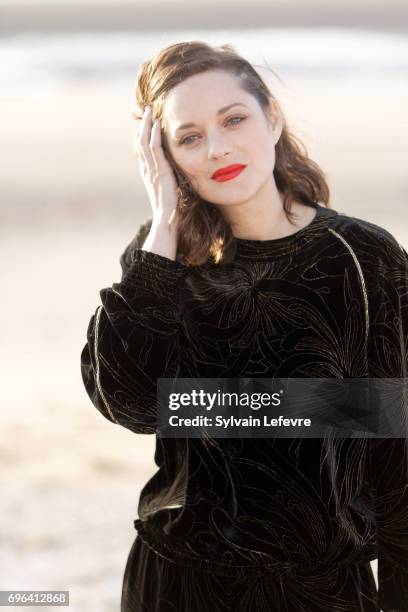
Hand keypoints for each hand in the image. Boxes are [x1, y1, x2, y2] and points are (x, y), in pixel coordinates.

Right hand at [132, 105, 179, 226]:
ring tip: (149, 111)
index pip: (141, 148)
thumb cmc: (170, 207)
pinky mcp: (159, 170)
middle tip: (144, 110)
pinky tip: (156, 124)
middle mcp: (146, 168)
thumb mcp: (168, 188)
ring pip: (144, 141)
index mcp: (147, 172)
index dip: (141, 133)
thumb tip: (174, 173)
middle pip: (139, 141)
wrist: (166, 217)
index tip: (144, 121)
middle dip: (141, 124)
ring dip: (146, 124)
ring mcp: (150, 168)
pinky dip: (153, 134)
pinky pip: (154, 148)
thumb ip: (168, 178)